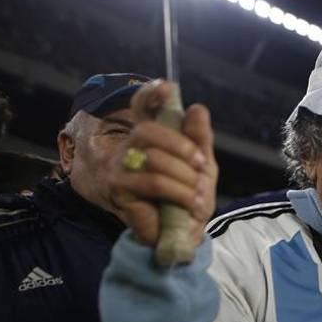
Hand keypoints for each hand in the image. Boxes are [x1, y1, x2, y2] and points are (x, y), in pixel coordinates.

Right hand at [110, 81, 217, 247]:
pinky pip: (152, 182)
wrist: (182, 235)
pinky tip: (192, 203)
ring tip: (199, 195)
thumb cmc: (189, 199)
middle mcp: (131, 146)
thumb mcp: (202, 168)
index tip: (166, 86)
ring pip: (155, 159)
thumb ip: (199, 139)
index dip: (150, 94)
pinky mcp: (119, 189)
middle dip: (183, 149)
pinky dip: (179, 193)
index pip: (142, 107)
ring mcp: (121, 167)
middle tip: (201, 167)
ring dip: (185, 178)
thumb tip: (197, 108)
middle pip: (150, 131)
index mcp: (151, 138)